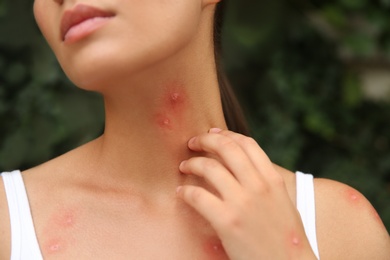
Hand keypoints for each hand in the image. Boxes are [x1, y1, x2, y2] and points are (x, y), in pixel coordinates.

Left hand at [176, 128, 316, 259]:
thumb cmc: (284, 237)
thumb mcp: (281, 202)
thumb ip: (264, 182)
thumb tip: (242, 168)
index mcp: (272, 179)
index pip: (246, 143)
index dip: (226, 134)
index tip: (212, 133)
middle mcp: (258, 186)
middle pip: (226, 148)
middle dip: (205, 140)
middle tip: (192, 143)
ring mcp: (242, 202)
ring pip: (209, 168)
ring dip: (192, 163)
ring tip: (184, 166)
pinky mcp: (227, 221)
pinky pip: (198, 196)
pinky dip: (186, 191)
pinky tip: (182, 193)